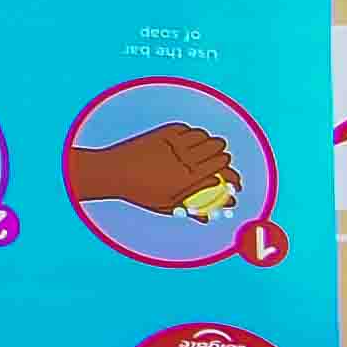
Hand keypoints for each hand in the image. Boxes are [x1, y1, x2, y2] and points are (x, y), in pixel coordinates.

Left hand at [67, 118, 244, 222]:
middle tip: (221, 160)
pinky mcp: (162, 133)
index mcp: (188, 179)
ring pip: (204, 137)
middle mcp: (184, 159)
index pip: (222, 172)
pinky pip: (186, 129)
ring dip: (209, 142)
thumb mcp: (166, 206)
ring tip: (206, 149)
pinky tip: (189, 139)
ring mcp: (173, 144)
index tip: (234, 182)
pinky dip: (191, 133)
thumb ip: (190, 210)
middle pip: (217, 150)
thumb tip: (209, 217)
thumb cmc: (139, 193)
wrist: (112, 172)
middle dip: (223, 155)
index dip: (232, 176)